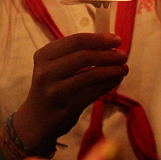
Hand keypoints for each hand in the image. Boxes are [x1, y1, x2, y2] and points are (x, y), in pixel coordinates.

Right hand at [13, 33, 127, 153]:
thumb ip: (76, 53)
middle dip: (108, 54)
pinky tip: (116, 79)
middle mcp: (47, 71)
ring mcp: (56, 90)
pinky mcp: (67, 107)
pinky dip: (108, 84)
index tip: (117, 39)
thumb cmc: (51, 86)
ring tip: (124, 68)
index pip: (76, 40)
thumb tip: (109, 43)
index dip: (99, 39)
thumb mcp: (54, 66)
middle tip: (123, 55)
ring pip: (91, 75)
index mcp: (44, 55)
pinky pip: (93, 92)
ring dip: (112, 70)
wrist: (36, 120)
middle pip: (84, 56)